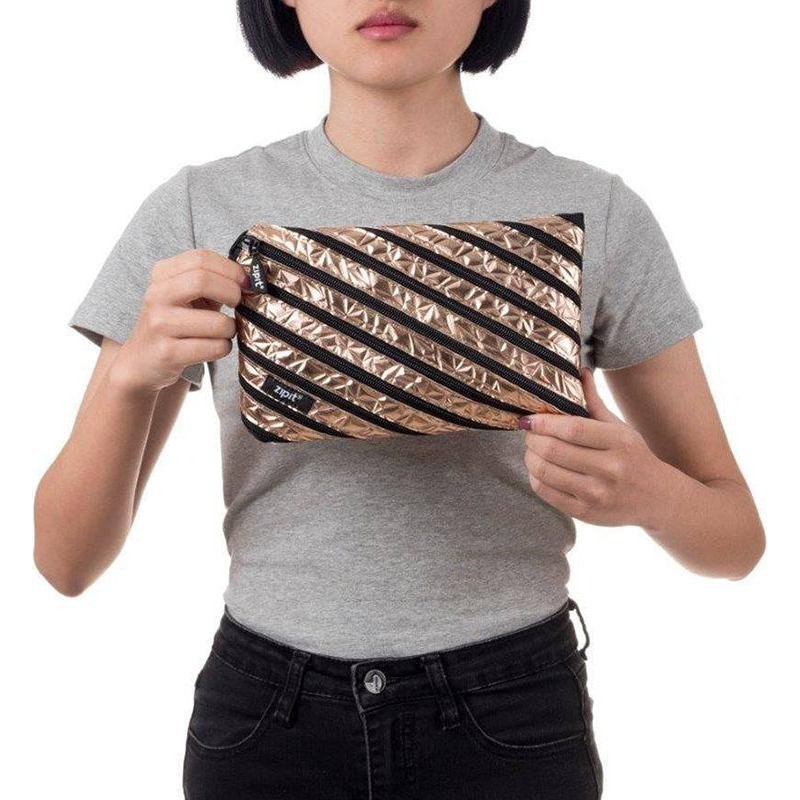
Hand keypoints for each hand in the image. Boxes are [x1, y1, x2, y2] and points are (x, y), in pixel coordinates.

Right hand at [111, 249, 251, 393]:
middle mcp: (157, 296)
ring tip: (224, 331)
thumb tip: (250, 279)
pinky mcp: (168, 353)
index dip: (231, 269)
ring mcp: (160, 324)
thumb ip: (212, 282)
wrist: (142, 361)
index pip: (201, 258)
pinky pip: (214, 347)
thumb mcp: (187, 296)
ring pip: (217, 322)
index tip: (245, 282)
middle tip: (238, 304)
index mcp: (162, 275)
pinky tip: (214, 347)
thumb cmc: (175, 324)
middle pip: (203, 280)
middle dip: (232, 293)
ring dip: (231, 328)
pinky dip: (223, 348)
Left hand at [519, 368, 664, 525]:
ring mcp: (597, 494)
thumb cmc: (633, 456)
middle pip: (555, 450)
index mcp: (619, 442)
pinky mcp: (586, 513)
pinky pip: (547, 493)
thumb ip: (594, 402)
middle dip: (533, 439)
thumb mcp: (619, 427)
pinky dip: (535, 478)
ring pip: (546, 472)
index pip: (572, 429)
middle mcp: (610, 469)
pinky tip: (538, 469)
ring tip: (531, 450)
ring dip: (530, 458)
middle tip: (528, 433)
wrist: (657, 498)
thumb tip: (579, 371)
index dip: (543, 422)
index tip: (529, 418)